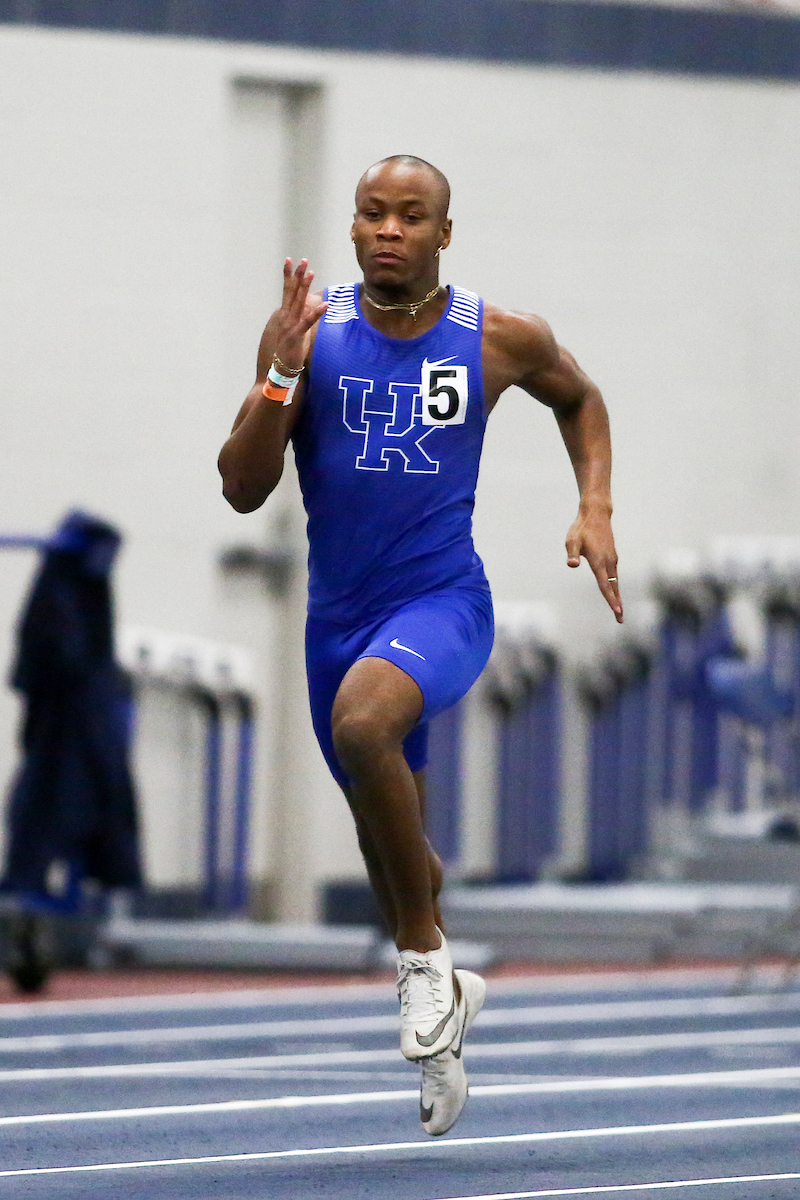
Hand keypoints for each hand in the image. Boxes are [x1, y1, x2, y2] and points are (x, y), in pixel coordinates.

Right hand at [273, 258, 326, 369]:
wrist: (279, 369)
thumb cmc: (288, 351)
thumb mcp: (295, 330)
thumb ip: (301, 315)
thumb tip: (308, 303)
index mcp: (284, 315)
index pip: (287, 291)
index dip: (289, 276)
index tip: (291, 261)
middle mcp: (285, 317)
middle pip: (291, 292)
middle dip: (297, 275)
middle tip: (302, 260)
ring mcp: (290, 326)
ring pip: (298, 302)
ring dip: (305, 287)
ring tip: (311, 273)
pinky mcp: (296, 336)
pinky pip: (308, 322)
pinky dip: (317, 313)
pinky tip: (325, 304)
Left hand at [566, 509, 622, 623]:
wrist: (596, 514)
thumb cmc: (581, 528)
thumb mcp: (572, 540)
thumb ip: (572, 554)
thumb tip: (572, 565)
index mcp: (599, 561)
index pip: (604, 585)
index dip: (610, 599)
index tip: (616, 611)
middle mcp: (609, 562)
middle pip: (613, 588)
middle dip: (617, 604)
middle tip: (620, 620)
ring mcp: (612, 560)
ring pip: (615, 583)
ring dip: (617, 597)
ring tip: (618, 611)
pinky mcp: (612, 557)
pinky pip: (614, 577)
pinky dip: (615, 588)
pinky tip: (614, 593)